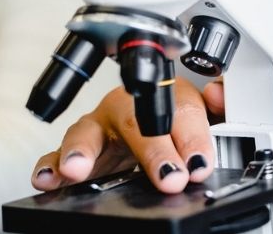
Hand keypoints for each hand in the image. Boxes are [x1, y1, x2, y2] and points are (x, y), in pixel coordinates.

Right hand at [31, 78, 224, 194]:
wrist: (149, 129)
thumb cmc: (176, 123)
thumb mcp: (210, 115)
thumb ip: (222, 104)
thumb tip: (221, 93)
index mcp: (165, 95)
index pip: (181, 111)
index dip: (192, 137)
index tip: (199, 164)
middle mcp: (127, 109)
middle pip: (135, 120)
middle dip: (151, 150)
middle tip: (168, 177)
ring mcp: (98, 129)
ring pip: (85, 131)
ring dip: (81, 150)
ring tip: (78, 170)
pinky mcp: (76, 152)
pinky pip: (55, 155)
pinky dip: (49, 165)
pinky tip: (49, 178)